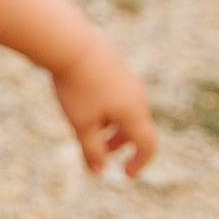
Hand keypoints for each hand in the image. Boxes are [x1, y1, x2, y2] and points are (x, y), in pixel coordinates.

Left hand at [51, 36, 158, 177]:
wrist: (71, 44)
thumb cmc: (77, 87)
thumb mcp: (81, 124)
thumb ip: (91, 150)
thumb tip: (97, 172)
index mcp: (134, 112)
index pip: (148, 144)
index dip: (139, 162)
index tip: (125, 175)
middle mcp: (137, 96)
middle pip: (136, 127)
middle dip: (119, 144)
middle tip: (98, 153)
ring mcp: (128, 79)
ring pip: (125, 110)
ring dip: (111, 126)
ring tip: (88, 129)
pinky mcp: (116, 67)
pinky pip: (117, 95)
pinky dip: (106, 108)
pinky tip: (83, 104)